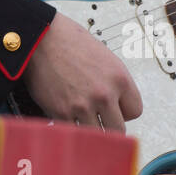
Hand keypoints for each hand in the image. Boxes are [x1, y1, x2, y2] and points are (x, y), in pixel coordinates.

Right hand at [23, 12, 141, 129]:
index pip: (135, 111)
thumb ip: (115, 84)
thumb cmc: (70, 44)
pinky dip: (71, 129)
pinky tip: (68, 116)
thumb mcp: (105, 59)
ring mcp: (83, 106)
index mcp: (119, 78)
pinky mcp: (61, 113)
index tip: (115, 108)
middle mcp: (104, 94)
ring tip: (82, 118)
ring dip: (90, 129)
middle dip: (109, 125)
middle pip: (118, 129)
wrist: (40, 38)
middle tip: (99, 118)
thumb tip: (118, 105)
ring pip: (96, 135)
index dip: (124, 111)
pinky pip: (74, 132)